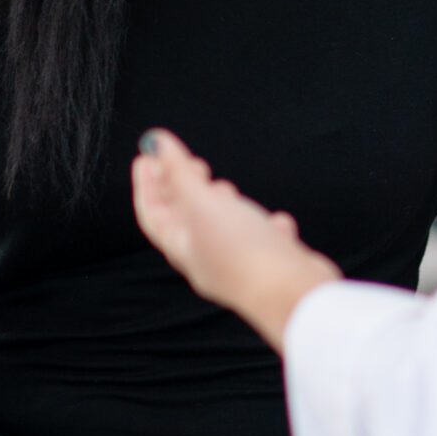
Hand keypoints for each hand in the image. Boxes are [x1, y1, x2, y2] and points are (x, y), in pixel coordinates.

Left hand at [131, 129, 339, 342]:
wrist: (292, 293)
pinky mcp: (273, 265)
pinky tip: (275, 219)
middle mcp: (207, 259)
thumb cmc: (243, 252)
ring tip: (222, 186)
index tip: (145, 156)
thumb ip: (178, 173)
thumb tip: (157, 142)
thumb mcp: (202, 204)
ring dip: (219, 206)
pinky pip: (263, 242)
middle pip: (186, 221)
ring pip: (223, 231)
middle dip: (182, 189)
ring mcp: (241, 264)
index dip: (146, 185)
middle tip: (186, 161)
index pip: (153, 214)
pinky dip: (262, 226)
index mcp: (183, 247)